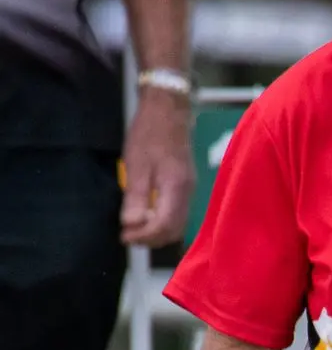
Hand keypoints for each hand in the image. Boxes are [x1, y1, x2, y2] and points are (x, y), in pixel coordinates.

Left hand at [120, 88, 194, 245]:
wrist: (169, 109)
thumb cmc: (149, 133)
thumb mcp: (136, 164)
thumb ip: (135, 196)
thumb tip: (131, 224)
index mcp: (175, 187)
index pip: (163, 226)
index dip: (143, 236)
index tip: (123, 236)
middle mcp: (187, 193)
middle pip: (173, 231)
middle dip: (151, 239)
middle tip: (127, 235)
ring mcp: (190, 190)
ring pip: (177, 225)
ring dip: (156, 232)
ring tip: (134, 227)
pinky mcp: (186, 186)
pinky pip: (177, 214)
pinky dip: (162, 222)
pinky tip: (146, 215)